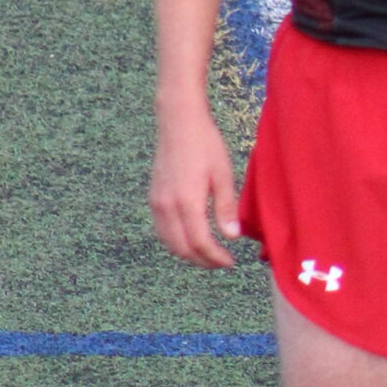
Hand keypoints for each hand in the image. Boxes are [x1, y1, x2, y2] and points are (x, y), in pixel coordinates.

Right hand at [149, 105, 240, 267]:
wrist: (178, 123)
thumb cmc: (205, 145)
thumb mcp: (223, 176)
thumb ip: (226, 208)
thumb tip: (232, 237)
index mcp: (187, 202)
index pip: (200, 243)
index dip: (215, 257)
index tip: (231, 261)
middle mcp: (167, 206)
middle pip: (182, 248)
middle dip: (202, 261)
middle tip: (222, 263)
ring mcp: (157, 203)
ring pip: (169, 242)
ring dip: (188, 254)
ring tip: (209, 254)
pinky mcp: (153, 198)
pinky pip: (162, 230)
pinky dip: (176, 242)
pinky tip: (191, 239)